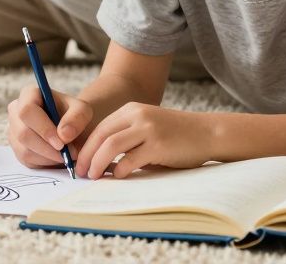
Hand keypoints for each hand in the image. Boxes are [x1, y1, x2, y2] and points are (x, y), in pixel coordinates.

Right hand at [7, 85, 91, 167]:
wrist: (71, 129)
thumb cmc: (74, 116)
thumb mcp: (83, 111)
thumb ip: (77, 117)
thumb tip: (63, 134)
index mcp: (29, 95)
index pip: (27, 111)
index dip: (43, 128)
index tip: (61, 142)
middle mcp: (16, 111)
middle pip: (23, 133)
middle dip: (47, 148)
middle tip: (68, 154)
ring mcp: (13, 131)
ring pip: (25, 150)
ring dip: (48, 157)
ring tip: (66, 155)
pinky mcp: (17, 148)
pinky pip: (27, 160)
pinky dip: (45, 162)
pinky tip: (57, 156)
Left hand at [75, 102, 209, 178]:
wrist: (207, 133)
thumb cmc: (175, 136)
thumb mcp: (147, 128)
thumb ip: (126, 139)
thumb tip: (100, 162)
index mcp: (131, 110)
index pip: (100, 128)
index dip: (86, 146)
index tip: (79, 162)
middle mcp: (137, 115)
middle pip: (101, 135)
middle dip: (87, 155)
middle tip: (81, 172)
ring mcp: (148, 128)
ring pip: (111, 145)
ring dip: (98, 163)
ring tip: (94, 176)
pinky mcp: (158, 144)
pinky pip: (131, 158)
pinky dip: (120, 170)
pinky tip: (118, 176)